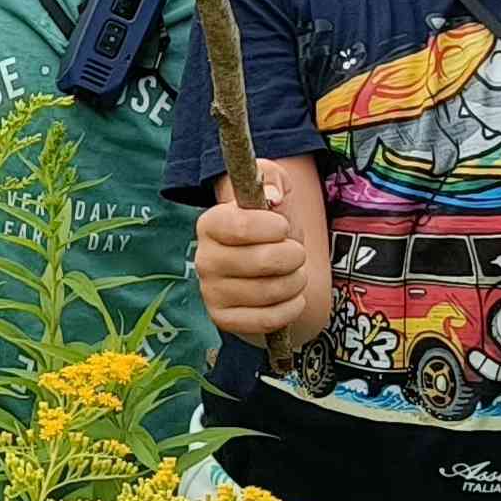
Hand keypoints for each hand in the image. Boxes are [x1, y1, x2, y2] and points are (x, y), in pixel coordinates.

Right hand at [195, 198, 311, 342]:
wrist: (270, 268)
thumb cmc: (272, 227)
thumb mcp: (273, 190)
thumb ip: (272, 180)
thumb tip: (272, 197)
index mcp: (210, 223)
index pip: (242, 226)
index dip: (274, 228)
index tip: (284, 227)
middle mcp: (204, 259)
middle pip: (263, 261)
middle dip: (293, 255)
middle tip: (295, 253)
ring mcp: (211, 293)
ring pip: (269, 291)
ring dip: (296, 281)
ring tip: (294, 274)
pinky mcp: (224, 320)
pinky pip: (267, 320)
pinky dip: (290, 309)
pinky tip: (292, 298)